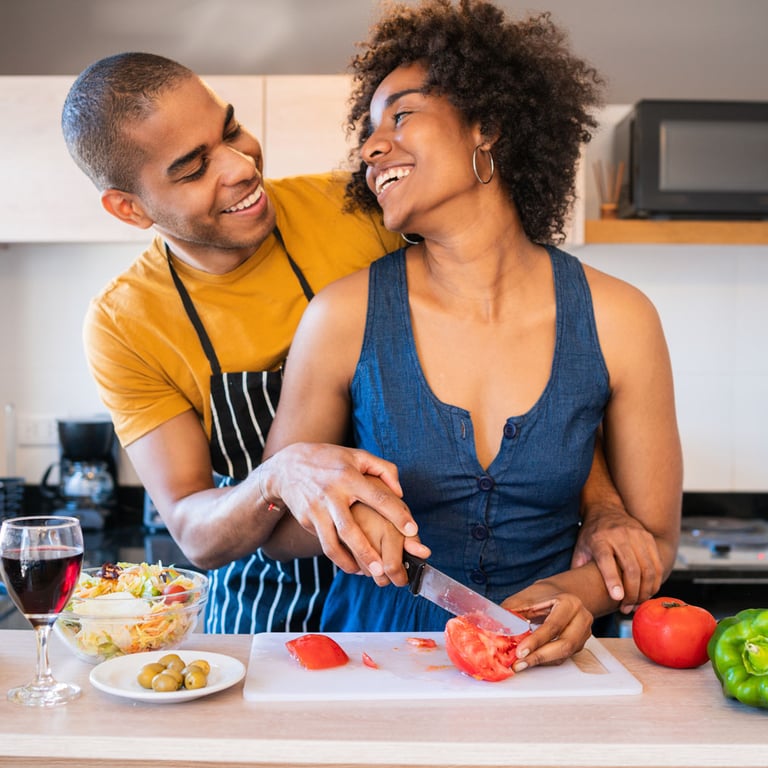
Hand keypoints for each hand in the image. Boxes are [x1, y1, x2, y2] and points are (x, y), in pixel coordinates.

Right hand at [264, 443, 426, 576]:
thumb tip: (400, 493)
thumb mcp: (357, 456)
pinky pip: (324, 543)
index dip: (397, 514)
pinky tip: (351, 565)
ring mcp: (317, 509)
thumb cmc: (330, 460)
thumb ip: (383, 470)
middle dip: (366, 550)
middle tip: (383, 568)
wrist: (288, 466)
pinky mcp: (306, 519)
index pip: (377, 497)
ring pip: (332, 542)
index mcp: (349, 476)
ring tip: (366, 573)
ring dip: (348, 560)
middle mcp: (332, 494)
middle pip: (350, 528)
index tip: (412, 530)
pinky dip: (337, 557)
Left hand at [500, 594, 591, 670]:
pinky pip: (563, 657)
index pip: (553, 626)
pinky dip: (546, 661)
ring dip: (541, 662)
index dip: (535, 641)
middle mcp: (581, 618)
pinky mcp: (580, 644)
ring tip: (521, 664)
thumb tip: (494, 629)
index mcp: (569, 603)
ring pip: (564, 654)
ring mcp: (583, 633)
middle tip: (518, 663)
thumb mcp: (525, 598)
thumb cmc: (542, 595)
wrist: (561, 593)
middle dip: (539, 657)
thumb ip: (512, 613)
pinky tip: (531, 660)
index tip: (519, 652)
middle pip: (564, 645)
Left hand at [572, 505, 662, 613]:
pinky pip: (656, 562)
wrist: (605, 509)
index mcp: (598, 539)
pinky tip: (649, 590)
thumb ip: (578, 568)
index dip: (613, 580)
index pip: (606, 560)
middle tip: (627, 607)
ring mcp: (635, 535)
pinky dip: (655, 580)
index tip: (617, 598)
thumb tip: (575, 591)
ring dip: (646, 589)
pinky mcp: (647, 536)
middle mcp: (618, 536)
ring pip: (647, 567)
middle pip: (631, 567)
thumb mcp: (580, 548)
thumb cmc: (591, 534)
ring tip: (638, 602)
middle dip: (632, 592)